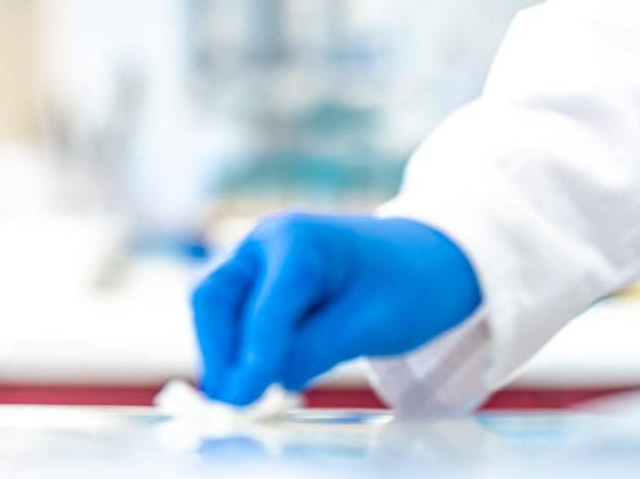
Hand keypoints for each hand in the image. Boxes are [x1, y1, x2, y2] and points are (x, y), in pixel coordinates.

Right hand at [191, 213, 481, 406]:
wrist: (425, 258)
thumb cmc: (405, 286)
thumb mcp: (369, 326)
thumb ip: (309, 352)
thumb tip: (254, 383)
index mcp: (298, 240)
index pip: (264, 305)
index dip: (253, 354)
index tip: (243, 399)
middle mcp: (264, 241)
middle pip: (213, 294)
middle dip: (216, 350)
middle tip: (231, 400)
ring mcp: (255, 257)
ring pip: (213, 304)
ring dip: (220, 349)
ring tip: (241, 394)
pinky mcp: (256, 277)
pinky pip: (228, 311)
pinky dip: (233, 345)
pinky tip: (253, 375)